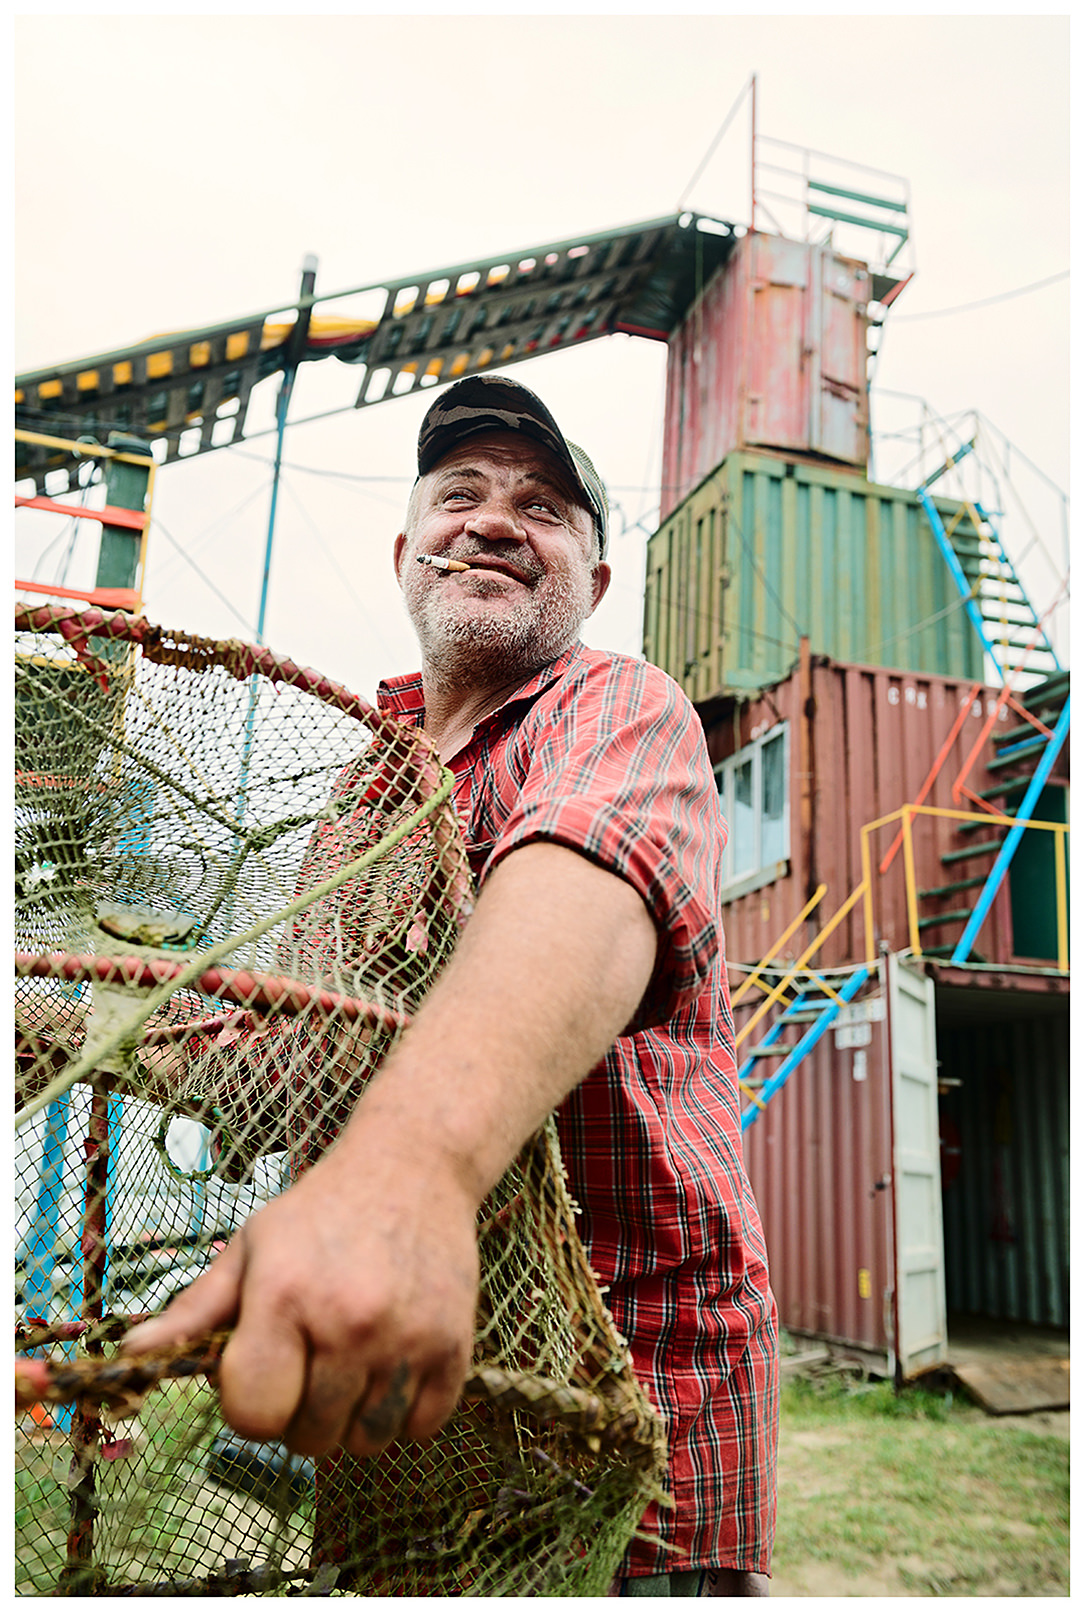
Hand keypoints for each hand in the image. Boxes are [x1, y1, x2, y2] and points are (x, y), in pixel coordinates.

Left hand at [123, 1135, 479, 1458]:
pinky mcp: (454, 1346)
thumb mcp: (251, 1246)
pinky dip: (405, 1415)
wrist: (414, 1165)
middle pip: (309, 1438)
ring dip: (353, 1421)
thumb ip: (196, 1310)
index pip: (252, 1415)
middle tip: (310, 1363)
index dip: (250, 1406)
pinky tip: (392, 1367)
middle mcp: (348, 1321)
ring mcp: (406, 1337)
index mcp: (284, 1296)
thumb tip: (132, 1356)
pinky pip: (422, 1428)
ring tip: (352, 1367)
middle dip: (301, 1413)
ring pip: (366, 1443)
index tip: (261, 1373)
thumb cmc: (320, 1210)